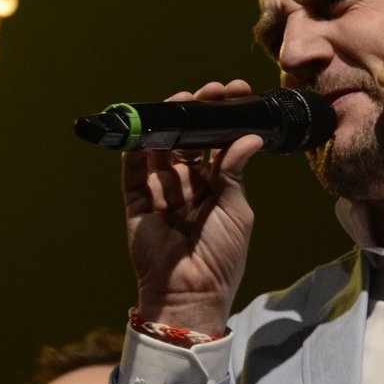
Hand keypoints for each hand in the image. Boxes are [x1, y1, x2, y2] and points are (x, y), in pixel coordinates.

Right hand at [122, 79, 263, 333]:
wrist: (191, 292)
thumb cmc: (221, 256)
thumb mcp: (236, 210)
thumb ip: (235, 172)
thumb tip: (249, 137)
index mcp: (217, 188)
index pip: (219, 145)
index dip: (225, 120)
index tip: (236, 94)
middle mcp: (188, 186)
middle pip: (189, 141)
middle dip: (198, 114)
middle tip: (210, 91)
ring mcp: (161, 192)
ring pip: (161, 150)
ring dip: (169, 123)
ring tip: (180, 98)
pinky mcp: (137, 202)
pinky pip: (134, 170)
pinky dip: (137, 147)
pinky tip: (147, 124)